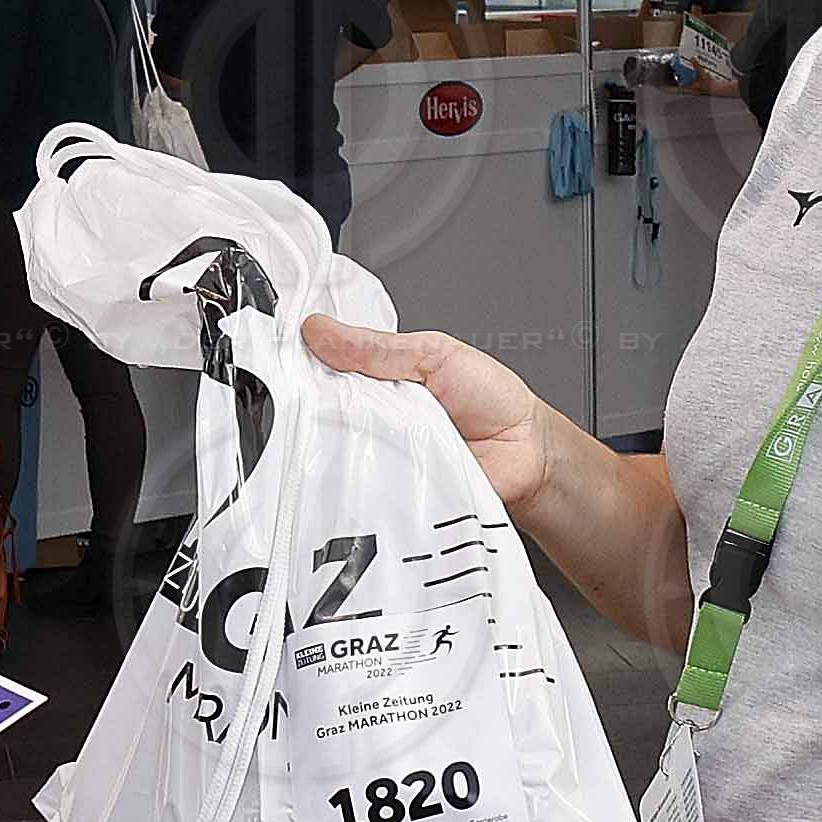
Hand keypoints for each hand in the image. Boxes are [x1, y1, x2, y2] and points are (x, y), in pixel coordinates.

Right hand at [302, 314, 556, 518]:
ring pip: (337, 446)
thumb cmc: (491, 399)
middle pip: (322, 409)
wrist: (527, 453)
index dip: (307, 362)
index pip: (326, 367)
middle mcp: (370, 415)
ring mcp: (376, 454)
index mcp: (378, 376)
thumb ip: (377, 347)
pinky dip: (363, 475)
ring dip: (344, 438)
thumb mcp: (433, 353)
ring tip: (365, 429)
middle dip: (321, 402)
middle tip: (334, 394)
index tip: (293, 355)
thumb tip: (320, 331)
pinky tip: (370, 466)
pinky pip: (361, 484)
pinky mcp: (385, 490)